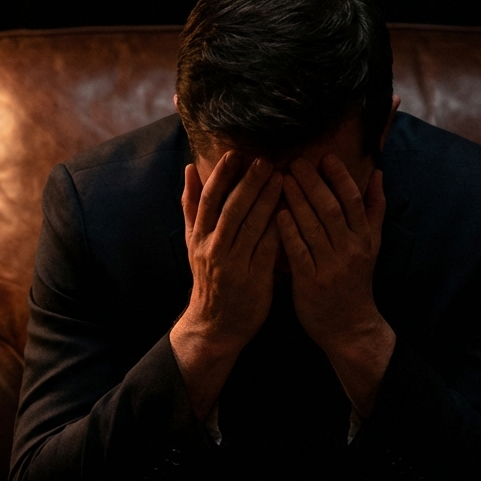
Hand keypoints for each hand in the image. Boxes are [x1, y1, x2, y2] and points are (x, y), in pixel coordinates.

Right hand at [170, 152, 283, 418]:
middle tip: (265, 161)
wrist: (214, 326)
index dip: (221, 176)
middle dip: (249, 183)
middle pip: (232, 209)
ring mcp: (234, 265)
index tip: (235, 154)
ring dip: (267, 201)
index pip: (209, 200)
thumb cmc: (208, 279)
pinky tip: (291, 212)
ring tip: (282, 178)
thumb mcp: (194, 243)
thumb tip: (190, 169)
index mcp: (199, 237)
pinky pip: (267, 249)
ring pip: (251, 227)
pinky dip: (278, 229)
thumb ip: (192, 207)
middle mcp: (214, 248)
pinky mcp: (254, 279)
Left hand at [276, 155, 395, 415]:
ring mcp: (330, 266)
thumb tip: (377, 173)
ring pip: (314, 227)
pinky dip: (289, 231)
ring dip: (297, 201)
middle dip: (314, 183)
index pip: (353, 201)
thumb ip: (374, 209)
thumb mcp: (372, 245)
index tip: (325, 157)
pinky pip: (299, 252)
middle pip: (331, 209)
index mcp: (364, 238)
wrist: (350, 327)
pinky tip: (276, 213)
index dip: (340, 177)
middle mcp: (350, 249)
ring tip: (281, 179)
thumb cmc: (356, 281)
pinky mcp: (310, 282)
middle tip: (295, 162)